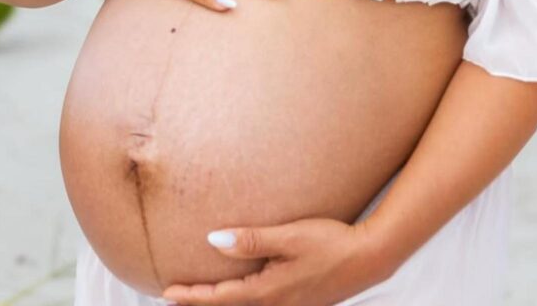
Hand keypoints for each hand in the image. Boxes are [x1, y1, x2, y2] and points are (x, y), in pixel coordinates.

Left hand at [161, 217, 389, 305]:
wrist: (369, 257)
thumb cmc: (330, 243)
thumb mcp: (289, 237)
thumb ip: (252, 240)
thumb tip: (214, 240)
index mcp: (268, 292)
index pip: (220, 298)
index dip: (192, 295)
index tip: (167, 291)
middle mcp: (276, 305)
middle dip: (202, 302)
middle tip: (175, 296)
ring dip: (222, 302)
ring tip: (203, 294)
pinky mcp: (300, 301)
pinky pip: (262, 304)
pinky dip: (243, 300)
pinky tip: (243, 291)